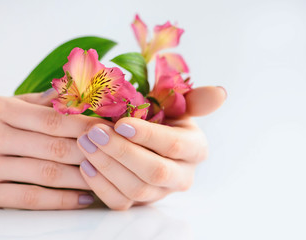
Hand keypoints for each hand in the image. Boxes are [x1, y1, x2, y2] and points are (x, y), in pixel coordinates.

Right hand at [0, 92, 110, 209]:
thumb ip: (35, 102)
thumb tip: (70, 93)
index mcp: (1, 110)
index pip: (55, 119)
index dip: (88, 126)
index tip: (112, 131)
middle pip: (55, 146)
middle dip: (91, 152)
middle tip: (117, 156)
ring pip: (45, 173)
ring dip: (80, 177)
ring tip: (105, 178)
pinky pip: (27, 198)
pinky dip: (58, 200)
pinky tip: (80, 199)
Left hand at [77, 86, 226, 209]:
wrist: (145, 139)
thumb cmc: (159, 118)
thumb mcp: (176, 105)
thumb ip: (195, 99)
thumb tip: (220, 94)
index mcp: (194, 149)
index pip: (173, 145)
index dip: (147, 135)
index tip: (120, 122)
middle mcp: (182, 175)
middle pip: (154, 172)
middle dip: (121, 152)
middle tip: (93, 133)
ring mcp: (160, 193)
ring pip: (136, 189)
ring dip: (107, 166)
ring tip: (85, 144)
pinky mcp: (139, 202)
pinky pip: (120, 202)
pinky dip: (100, 186)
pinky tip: (86, 166)